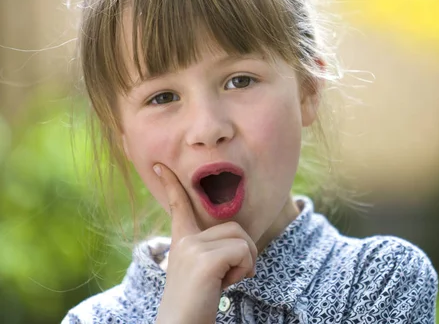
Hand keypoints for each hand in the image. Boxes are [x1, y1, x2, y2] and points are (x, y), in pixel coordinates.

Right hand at [153, 164, 256, 323]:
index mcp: (182, 241)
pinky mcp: (204, 260)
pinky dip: (245, 270)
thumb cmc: (197, 304)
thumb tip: (241, 243)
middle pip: (235, 228)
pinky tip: (226, 285)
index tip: (160, 166)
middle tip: (226, 277)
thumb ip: (212, 251)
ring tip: (225, 282)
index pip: (179, 206)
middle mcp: (185, 240)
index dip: (171, 185)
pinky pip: (244, 252)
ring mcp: (193, 248)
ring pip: (243, 240)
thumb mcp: (202, 271)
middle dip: (243, 253)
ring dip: (245, 263)